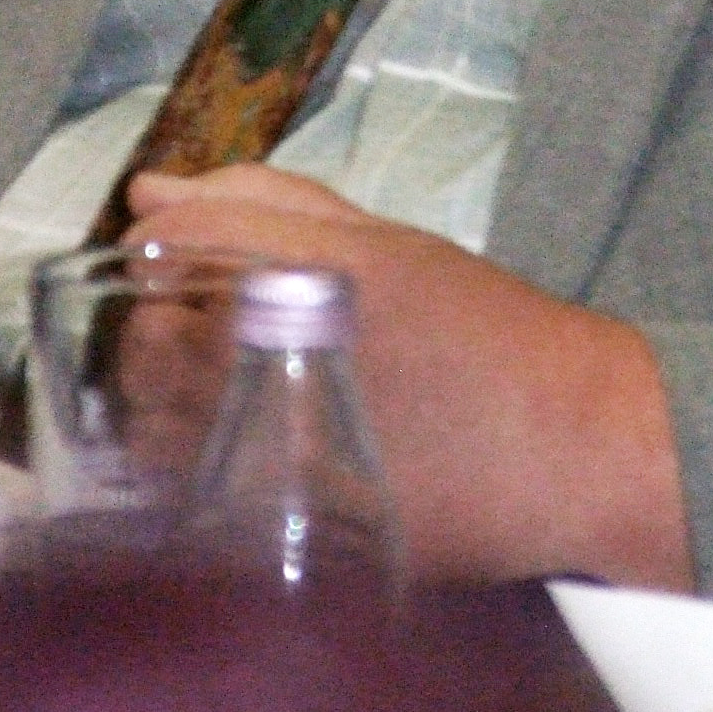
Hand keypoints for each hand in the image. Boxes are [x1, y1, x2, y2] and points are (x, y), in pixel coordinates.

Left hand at [125, 165, 695, 593]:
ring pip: (148, 411)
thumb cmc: (479, 327)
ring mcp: (265, 447)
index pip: (174, 237)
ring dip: (162, 395)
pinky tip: (227, 453)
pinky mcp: (271, 524)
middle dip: (160, 321)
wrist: (567, 447)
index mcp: (306, 269)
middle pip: (145, 326)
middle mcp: (277, 353)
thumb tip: (151, 188)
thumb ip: (264, 201)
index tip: (187, 262)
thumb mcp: (383, 240)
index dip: (164, 245)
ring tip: (225, 395)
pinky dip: (178, 465)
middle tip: (213, 333)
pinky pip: (175, 487)